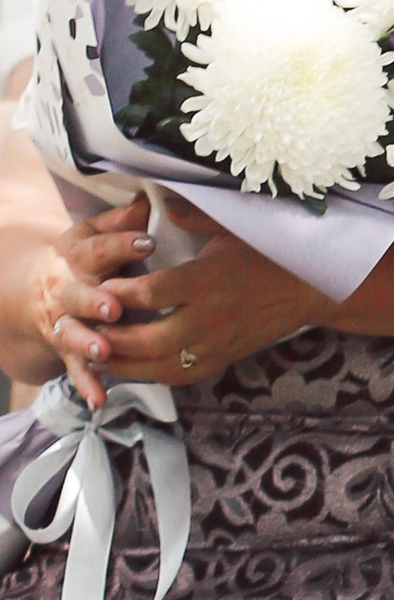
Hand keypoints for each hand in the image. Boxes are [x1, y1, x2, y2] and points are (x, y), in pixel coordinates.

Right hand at [23, 203, 153, 409]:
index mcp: (77, 255)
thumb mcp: (94, 234)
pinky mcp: (65, 349)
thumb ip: (119, 222)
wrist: (38, 288)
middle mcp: (66, 289)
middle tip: (115, 306)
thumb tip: (150, 200)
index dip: (122, 244)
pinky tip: (99, 399)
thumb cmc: (86, 257)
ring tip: (104, 351)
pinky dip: (87, 384)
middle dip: (95, 300)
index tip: (148, 241)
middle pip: (78, 294)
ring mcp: (63, 321)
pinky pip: (75, 368)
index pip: (99, 247)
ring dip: (87, 342)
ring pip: (72, 333)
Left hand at [84, 226, 321, 391]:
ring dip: (124, 363)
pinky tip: (129, 367)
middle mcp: (211, 317)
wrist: (311, 289)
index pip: (153, 293)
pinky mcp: (222, 358)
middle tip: (85, 325)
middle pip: (149, 338)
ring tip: (94, 351)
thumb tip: (157, 200)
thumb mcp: (233, 227)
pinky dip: (149, 374)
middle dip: (112, 336)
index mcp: (209, 280)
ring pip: (160, 365)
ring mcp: (217, 343)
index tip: (101, 285)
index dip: (120, 293)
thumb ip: (193, 216)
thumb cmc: (270, 253)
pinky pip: (179, 375)